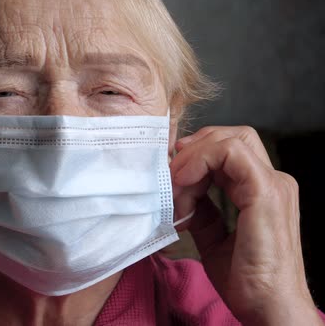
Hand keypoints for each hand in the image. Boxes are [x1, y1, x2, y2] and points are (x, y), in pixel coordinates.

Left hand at [170, 126, 322, 324]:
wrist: (268, 306)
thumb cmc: (246, 279)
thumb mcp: (213, 237)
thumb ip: (203, 211)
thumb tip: (182, 194)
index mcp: (261, 190)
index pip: (228, 150)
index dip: (195, 155)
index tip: (169, 174)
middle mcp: (272, 181)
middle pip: (231, 136)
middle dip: (194, 148)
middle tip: (169, 172)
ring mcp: (272, 184)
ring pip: (231, 138)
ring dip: (193, 157)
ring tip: (175, 186)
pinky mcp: (266, 192)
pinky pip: (231, 153)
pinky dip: (200, 161)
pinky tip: (183, 184)